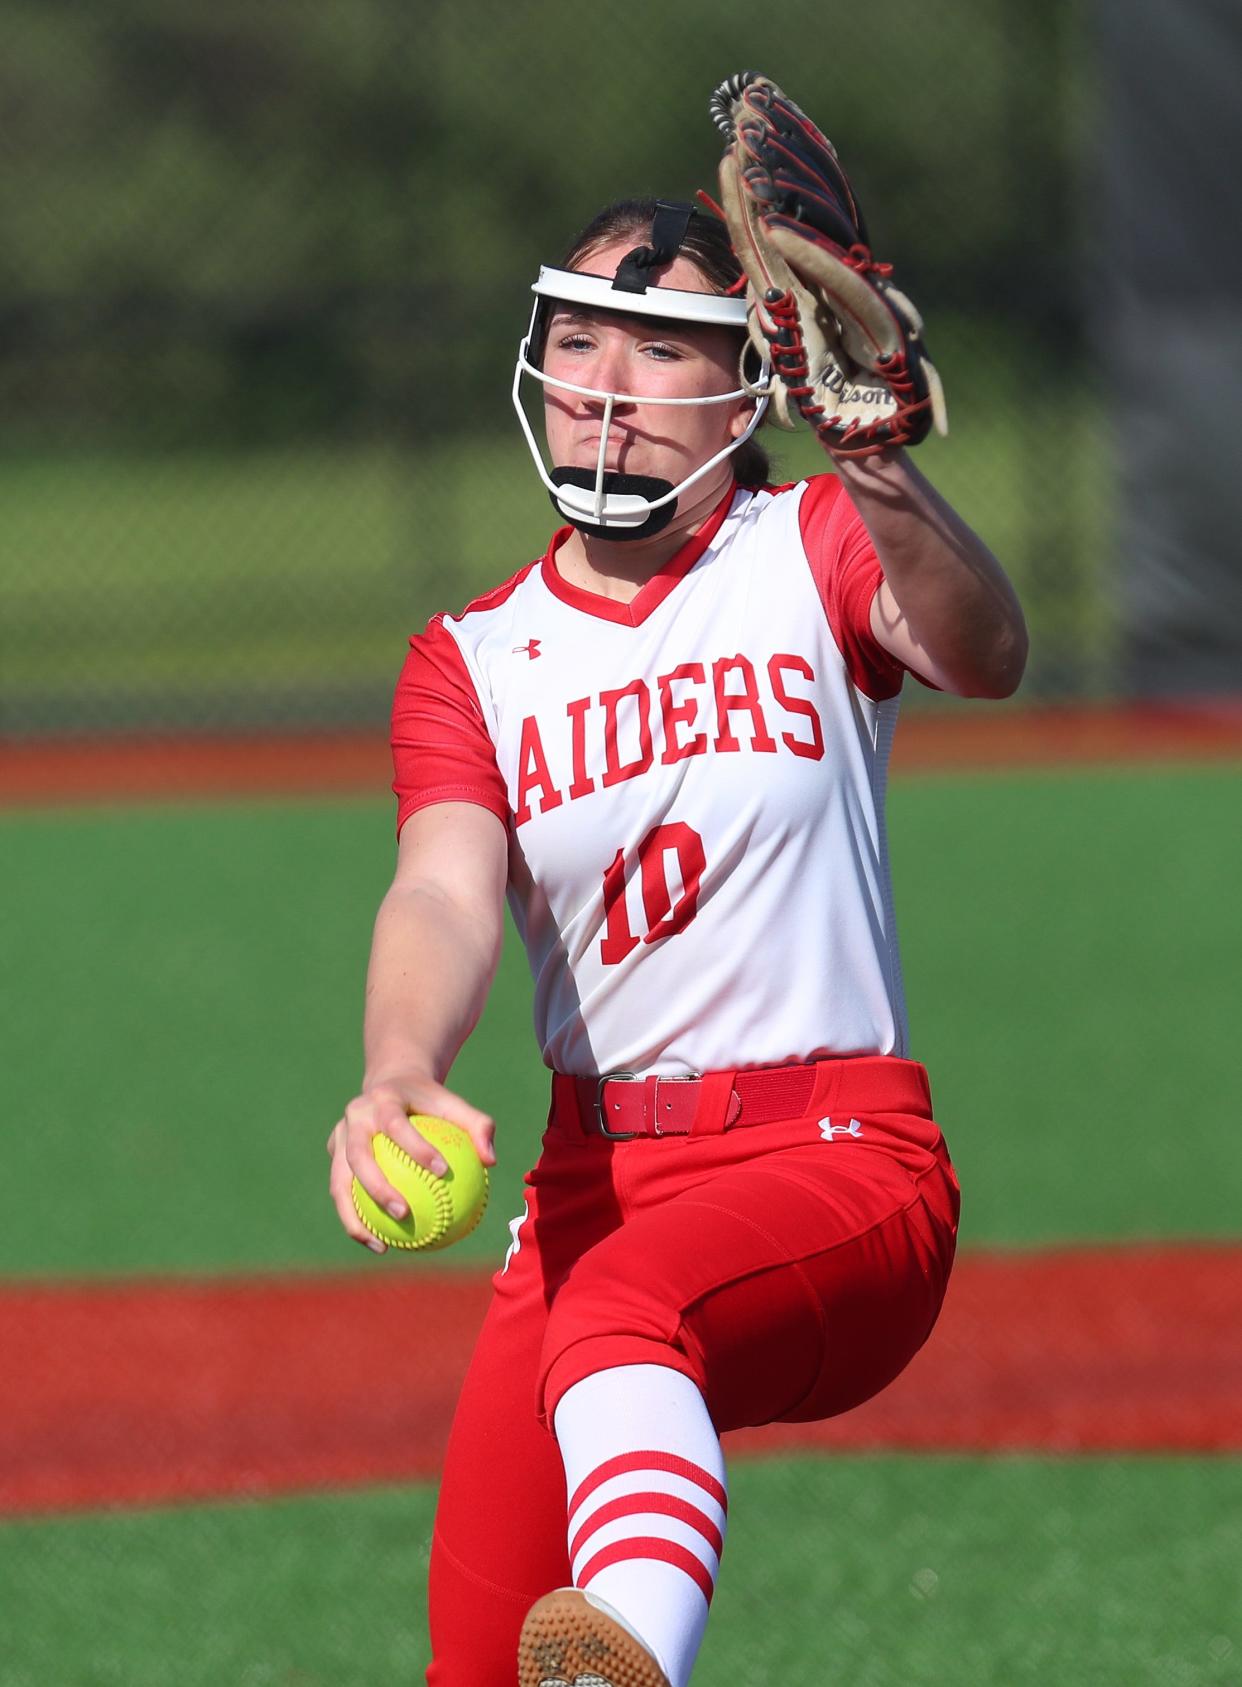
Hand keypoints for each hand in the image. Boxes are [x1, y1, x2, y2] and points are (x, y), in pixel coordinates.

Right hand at [326, 1075, 495, 1253]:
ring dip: (355, 1217)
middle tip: (403, 1213)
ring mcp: (340, 1135)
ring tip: (382, 1246)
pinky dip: (356, 1219)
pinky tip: (379, 1244)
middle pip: (358, 1155)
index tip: (441, 1171)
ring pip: (339, 1182)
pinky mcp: (334, 1153)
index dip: (416, 1147)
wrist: (391, 1084)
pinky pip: (342, 1192)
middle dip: (377, 1187)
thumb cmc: (430, 1102)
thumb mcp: (455, 1105)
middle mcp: (355, 1116)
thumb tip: (491, 1161)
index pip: (397, 1124)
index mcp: (383, 1100)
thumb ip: (478, 1126)